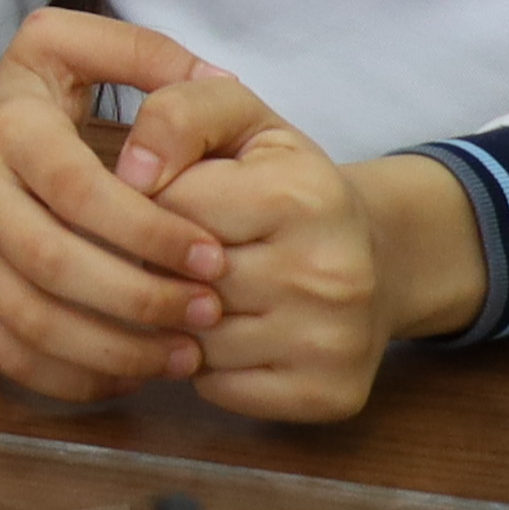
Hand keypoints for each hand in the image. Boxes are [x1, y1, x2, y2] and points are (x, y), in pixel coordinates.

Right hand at [0, 9, 233, 403]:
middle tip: (210, 311)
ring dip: (117, 350)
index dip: (150, 232)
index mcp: (6, 128)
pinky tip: (130, 371)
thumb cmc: (5, 101)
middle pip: (56, 265)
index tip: (212, 255)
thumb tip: (219, 83)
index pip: (78, 190)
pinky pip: (12, 356)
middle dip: (143, 300)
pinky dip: (75, 378)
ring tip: (185, 352)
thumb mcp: (59, 48)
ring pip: (34, 322)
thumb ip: (141, 52)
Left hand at [115, 72, 483, 422]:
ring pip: (191, 339)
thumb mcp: (240, 120)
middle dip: (158, 263)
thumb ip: (177, 115)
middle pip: (178, 277)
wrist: (377, 255)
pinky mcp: (328, 394)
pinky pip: (217, 389)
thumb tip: (131, 171)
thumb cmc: (286, 182)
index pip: (170, 205)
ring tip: (205, 288)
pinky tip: (230, 332)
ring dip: (178, 318)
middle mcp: (330, 273)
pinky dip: (206, 366)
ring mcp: (332, 342)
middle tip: (181, 250)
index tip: (175, 198)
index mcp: (305, 195)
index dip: (154, 201)